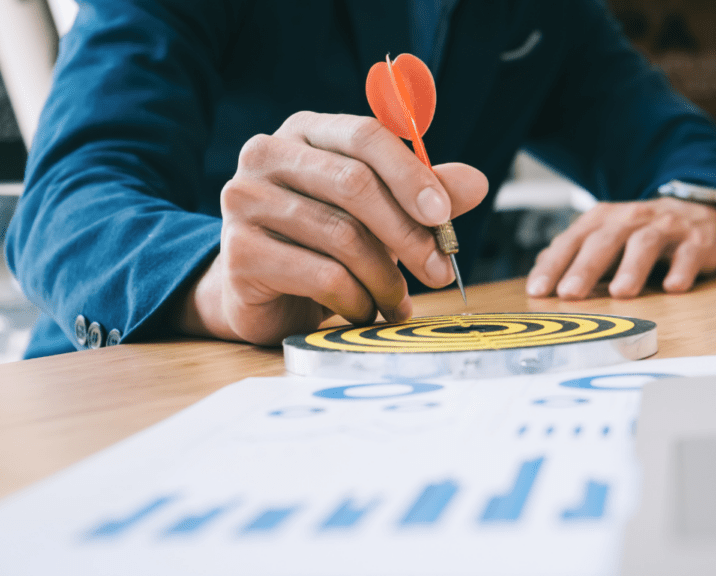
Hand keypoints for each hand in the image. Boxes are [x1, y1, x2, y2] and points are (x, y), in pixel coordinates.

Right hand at [176, 111, 487, 344]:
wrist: (258, 292)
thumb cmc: (321, 242)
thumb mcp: (377, 212)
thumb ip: (423, 194)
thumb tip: (476, 182)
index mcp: (306, 131)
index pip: (364, 135)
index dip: (410, 174)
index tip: (444, 216)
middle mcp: (267, 154)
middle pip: (355, 184)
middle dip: (408, 233)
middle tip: (438, 270)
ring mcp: (245, 201)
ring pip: (342, 236)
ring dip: (385, 278)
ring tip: (398, 302)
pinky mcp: (239, 253)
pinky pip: (321, 276)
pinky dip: (355, 300)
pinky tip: (363, 311)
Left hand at [525, 197, 715, 299]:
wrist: (693, 209)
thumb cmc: (639, 231)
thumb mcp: (604, 235)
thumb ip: (574, 253)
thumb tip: (539, 272)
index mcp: (602, 220)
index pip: (572, 241)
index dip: (554, 265)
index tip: (538, 291)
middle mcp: (630, 219)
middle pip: (604, 240)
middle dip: (585, 267)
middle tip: (570, 293)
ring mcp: (664, 227)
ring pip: (645, 243)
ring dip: (631, 268)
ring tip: (619, 293)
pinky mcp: (696, 240)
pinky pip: (688, 253)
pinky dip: (681, 270)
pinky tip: (673, 287)